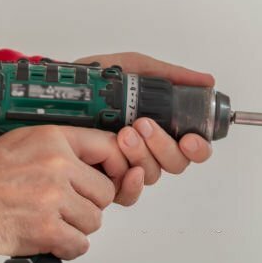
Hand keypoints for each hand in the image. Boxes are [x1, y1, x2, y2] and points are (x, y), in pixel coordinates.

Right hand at [0, 125, 135, 259]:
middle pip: (105, 193)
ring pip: (94, 220)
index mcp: (54, 139)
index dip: (117, 168)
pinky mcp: (45, 229)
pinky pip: (79, 244)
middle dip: (88, 204)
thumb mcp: (26, 141)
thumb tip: (102, 164)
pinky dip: (66, 246)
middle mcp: (57, 165)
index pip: (109, 148)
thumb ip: (64, 149)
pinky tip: (49, 238)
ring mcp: (52, 198)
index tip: (115, 178)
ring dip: (76, 226)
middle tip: (64, 205)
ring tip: (50, 219)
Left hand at [75, 52, 214, 185]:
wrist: (55, 96)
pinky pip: (129, 195)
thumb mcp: (131, 67)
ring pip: (154, 175)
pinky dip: (131, 184)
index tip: (190, 138)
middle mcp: (147, 149)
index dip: (198, 147)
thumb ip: (168, 75)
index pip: (191, 146)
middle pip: (176, 163)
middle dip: (163, 145)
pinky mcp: (107, 180)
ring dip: (143, 154)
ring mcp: (127, 165)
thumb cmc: (92, 82)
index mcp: (160, 126)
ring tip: (124, 133)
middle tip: (143, 125)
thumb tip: (206, 81)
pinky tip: (123, 168)